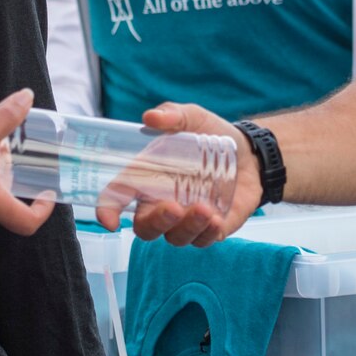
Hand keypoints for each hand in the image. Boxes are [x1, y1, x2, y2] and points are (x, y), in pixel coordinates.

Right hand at [92, 102, 258, 247]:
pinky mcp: (212, 228)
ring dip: (187, 227)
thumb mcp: (192, 118)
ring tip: (205, 210)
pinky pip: (204, 241)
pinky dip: (208, 234)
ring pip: (175, 237)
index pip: (118, 198)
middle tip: (173, 208)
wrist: (248, 151)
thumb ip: (172, 115)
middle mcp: (162, 203)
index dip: (107, 210)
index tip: (108, 219)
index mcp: (147, 178)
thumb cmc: (210, 134)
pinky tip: (217, 220)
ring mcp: (186, 219)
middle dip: (155, 223)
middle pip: (145, 227)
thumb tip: (151, 117)